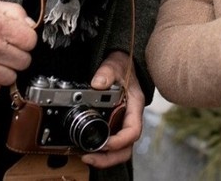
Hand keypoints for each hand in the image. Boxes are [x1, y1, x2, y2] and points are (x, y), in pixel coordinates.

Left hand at [81, 50, 143, 168]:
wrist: (122, 64)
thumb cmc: (123, 65)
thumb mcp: (115, 65)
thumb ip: (107, 72)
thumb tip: (97, 83)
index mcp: (134, 106)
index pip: (133, 131)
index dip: (119, 141)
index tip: (104, 143)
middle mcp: (130, 118)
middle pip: (126, 148)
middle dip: (109, 157)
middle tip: (89, 157)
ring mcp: (122, 123)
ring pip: (119, 149)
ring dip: (104, 157)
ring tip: (85, 155)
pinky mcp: (113, 125)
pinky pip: (110, 143)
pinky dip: (100, 149)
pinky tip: (86, 147)